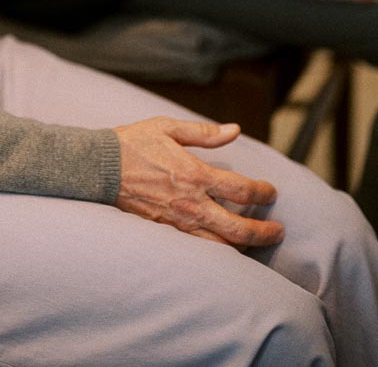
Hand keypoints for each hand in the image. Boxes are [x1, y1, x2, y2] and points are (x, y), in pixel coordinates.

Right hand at [112, 117, 283, 248]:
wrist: (100, 168)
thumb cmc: (134, 143)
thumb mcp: (168, 128)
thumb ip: (204, 132)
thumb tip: (235, 129)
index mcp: (195, 174)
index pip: (242, 190)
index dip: (263, 193)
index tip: (272, 192)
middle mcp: (191, 203)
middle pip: (238, 228)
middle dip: (264, 232)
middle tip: (278, 232)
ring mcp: (178, 222)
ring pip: (220, 245)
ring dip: (243, 246)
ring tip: (256, 243)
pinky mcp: (166, 232)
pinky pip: (198, 248)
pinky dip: (217, 250)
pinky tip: (224, 247)